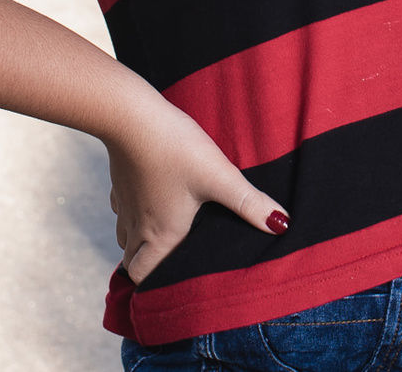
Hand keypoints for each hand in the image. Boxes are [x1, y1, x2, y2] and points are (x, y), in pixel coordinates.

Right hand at [106, 97, 286, 284]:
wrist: (129, 114)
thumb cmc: (173, 147)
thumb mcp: (217, 175)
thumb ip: (248, 201)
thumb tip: (282, 225)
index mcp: (160, 233)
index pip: (145, 277)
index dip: (153, 287)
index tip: (170, 287)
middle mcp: (138, 225)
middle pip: (132, 262)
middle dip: (147, 268)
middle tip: (168, 263)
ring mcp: (125, 203)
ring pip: (125, 235)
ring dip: (140, 240)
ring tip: (163, 233)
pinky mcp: (120, 180)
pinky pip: (122, 207)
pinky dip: (134, 211)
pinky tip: (151, 195)